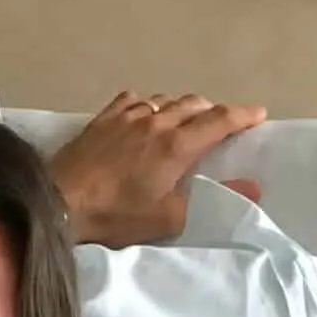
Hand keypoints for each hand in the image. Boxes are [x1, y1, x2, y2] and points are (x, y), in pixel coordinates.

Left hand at [47, 92, 266, 247]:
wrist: (59, 202)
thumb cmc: (116, 215)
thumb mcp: (169, 217)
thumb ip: (211, 198)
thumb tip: (254, 186)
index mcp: (177, 145)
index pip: (219, 120)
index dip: (242, 115)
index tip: (258, 114)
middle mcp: (156, 122)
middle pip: (194, 104)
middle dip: (213, 110)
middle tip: (221, 122)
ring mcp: (126, 117)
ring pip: (164, 99)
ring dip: (181, 105)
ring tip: (186, 117)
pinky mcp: (101, 119)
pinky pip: (131, 100)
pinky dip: (147, 104)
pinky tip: (144, 112)